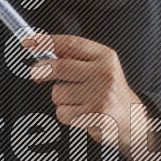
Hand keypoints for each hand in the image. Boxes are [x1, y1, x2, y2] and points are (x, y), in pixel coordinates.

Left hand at [23, 31, 160, 160]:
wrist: (132, 119)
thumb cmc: (109, 91)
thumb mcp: (100, 67)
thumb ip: (75, 59)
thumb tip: (43, 54)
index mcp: (105, 57)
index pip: (71, 44)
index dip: (45, 41)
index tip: (28, 42)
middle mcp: (105, 74)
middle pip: (58, 67)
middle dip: (41, 71)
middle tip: (37, 75)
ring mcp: (101, 96)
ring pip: (57, 94)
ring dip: (60, 99)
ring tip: (78, 101)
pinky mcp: (95, 117)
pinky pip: (62, 113)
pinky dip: (66, 115)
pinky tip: (81, 114)